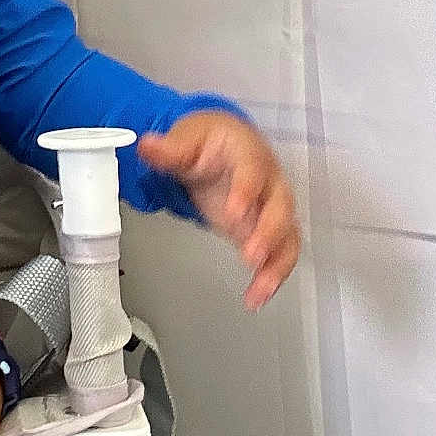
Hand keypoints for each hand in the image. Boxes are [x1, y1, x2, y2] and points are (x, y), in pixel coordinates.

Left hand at [136, 111, 299, 309]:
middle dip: (268, 232)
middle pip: (280, 206)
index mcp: (249, 152)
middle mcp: (270, 180)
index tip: (233, 213)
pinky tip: (257, 296)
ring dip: (276, 263)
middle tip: (251, 255)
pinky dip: (272, 275)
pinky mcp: (267, 230)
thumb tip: (148, 146)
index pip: (253, 170)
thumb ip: (169, 149)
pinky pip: (280, 253)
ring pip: (287, 235)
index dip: (246, 191)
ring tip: (260, 290)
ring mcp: (272, 207)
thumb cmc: (209, 142)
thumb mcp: (186, 138)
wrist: (222, 146)